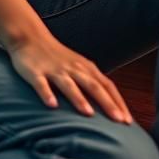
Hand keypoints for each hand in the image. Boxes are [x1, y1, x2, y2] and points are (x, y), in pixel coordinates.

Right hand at [8, 33, 133, 122]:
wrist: (29, 36)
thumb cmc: (58, 57)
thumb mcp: (79, 67)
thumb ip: (92, 83)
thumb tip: (111, 107)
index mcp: (85, 68)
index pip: (107, 85)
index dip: (118, 102)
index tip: (128, 121)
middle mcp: (73, 68)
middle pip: (93, 86)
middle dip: (107, 103)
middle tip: (119, 121)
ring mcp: (54, 70)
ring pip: (69, 85)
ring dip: (79, 99)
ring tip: (89, 114)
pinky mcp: (35, 72)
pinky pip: (41, 83)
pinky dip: (47, 93)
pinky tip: (52, 105)